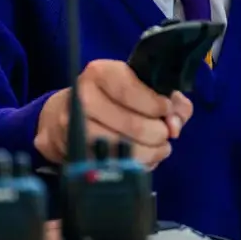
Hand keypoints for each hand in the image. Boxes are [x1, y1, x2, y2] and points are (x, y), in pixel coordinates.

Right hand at [35, 59, 193, 167]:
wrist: (64, 115)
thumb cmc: (112, 97)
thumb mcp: (139, 85)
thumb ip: (170, 99)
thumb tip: (175, 124)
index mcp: (100, 73)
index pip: (132, 91)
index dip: (157, 105)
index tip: (166, 110)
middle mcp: (83, 99)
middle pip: (133, 125)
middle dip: (159, 133)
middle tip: (165, 133)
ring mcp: (76, 130)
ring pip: (126, 150)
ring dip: (151, 152)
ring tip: (160, 147)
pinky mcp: (78, 156)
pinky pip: (117, 167)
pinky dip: (138, 165)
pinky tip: (144, 158)